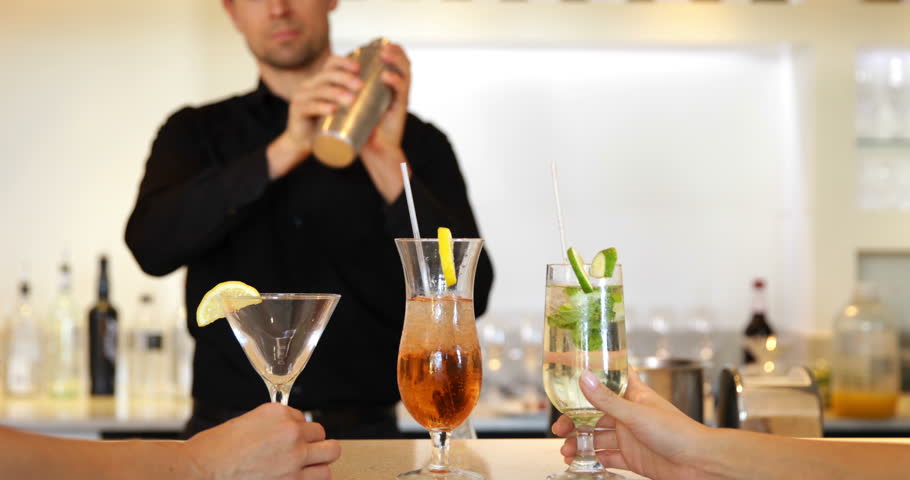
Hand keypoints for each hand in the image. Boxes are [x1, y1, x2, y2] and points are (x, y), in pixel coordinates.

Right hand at [184, 403, 340, 479]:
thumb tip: (284, 434)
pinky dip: (310, 479)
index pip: (304, 418)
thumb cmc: (213, 451)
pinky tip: (298, 478)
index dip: (295, 431)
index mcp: (278, 413)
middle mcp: (291, 433)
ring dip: (319, 462)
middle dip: (315, 443)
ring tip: (307, 468)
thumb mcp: (245, 423)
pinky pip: (318, 479)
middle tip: (305, 451)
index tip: (286, 440)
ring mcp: (294, 458)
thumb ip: (272, 426)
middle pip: (322, 435)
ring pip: (329, 457)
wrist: (199, 472)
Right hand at [268, 56, 362, 178]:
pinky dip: (321, 107)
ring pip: (319, 90)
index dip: (344, 62)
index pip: (331, 64)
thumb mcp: (339, 111)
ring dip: (336, 93)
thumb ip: (355, 104)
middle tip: (360, 86)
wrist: (302, 144)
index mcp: (319, 81)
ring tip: (351, 100)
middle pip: (326, 75)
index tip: (359, 69)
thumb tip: (385, 102)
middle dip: (344, 78)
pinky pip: (309, 107)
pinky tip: (332, 109)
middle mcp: (308, 86)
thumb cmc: (325, 126)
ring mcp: (300, 97)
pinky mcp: (296, 112)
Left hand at [359, 42, 411, 202]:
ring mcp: (400, 98)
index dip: (390, 50)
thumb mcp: (357, 104)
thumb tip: (329, 74)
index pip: (395, 63)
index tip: (376, 44)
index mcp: (389, 86)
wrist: (374, 150)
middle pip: (403, 63)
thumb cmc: (363, 128)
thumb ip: (349, 91)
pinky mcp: (400, 109)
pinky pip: (402, 92)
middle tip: (382, 46)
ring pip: (405, 73)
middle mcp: (398, 90)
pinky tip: (387, 77)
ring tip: (385, 54)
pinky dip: (395, 82)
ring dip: (396, 60)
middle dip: (394, 51)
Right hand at [552, 369, 709, 479]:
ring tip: (567, 450)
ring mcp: (630, 437)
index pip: (610, 379)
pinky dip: (592, 459)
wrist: (699, 464)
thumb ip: (607, 400)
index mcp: (633, 395)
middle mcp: (630, 415)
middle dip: (575, 420)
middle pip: (595, 413)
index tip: (571, 376)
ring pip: (597, 437)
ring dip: (580, 442)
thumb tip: (584, 379)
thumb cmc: (679, 432)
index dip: (592, 377)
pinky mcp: (632, 457)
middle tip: (560, 428)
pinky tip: (580, 461)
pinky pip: (606, 457)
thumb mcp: (636, 413)